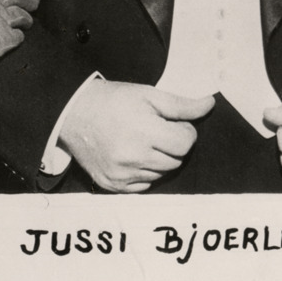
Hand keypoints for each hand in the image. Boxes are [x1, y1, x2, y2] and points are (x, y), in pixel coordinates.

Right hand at [59, 79, 214, 191]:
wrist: (72, 113)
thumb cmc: (111, 100)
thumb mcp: (147, 94)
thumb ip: (181, 105)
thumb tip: (209, 105)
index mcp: (145, 132)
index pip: (186, 143)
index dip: (183, 130)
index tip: (170, 122)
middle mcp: (133, 158)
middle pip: (176, 161)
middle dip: (172, 145)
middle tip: (155, 129)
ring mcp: (122, 175)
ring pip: (161, 175)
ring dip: (158, 159)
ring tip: (140, 140)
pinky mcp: (112, 185)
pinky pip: (143, 186)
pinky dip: (143, 172)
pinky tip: (130, 154)